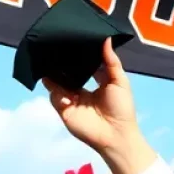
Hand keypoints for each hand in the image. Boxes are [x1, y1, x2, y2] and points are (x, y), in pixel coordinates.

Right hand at [44, 39, 138, 154]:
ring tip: (52, 63)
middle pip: (65, 72)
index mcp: (94, 81)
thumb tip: (105, 38)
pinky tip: (68, 95)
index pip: (82, 64)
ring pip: (56, 82)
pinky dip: (58, 93)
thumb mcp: (119, 81)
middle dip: (60, 62)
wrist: (117, 134)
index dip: (77, 54)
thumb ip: (111, 61)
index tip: (72, 39)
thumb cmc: (122, 108)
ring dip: (54, 74)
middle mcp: (80, 89)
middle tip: (55, 47)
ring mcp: (71, 99)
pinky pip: (55, 97)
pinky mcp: (64, 110)